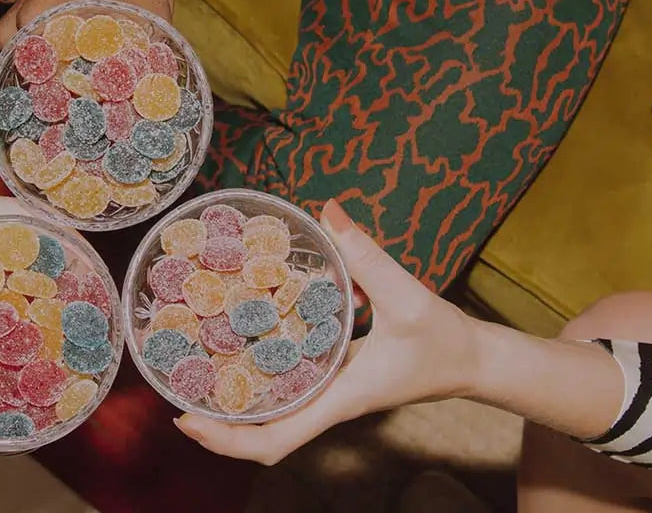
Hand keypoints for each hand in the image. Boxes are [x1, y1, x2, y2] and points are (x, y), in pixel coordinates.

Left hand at [175, 201, 481, 463]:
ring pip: (273, 423)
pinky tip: (239, 356)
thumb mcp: (409, 295)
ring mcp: (331, 399)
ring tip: (193, 377)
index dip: (227, 440)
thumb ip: (368, 255)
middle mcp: (329, 406)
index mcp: (340, 399)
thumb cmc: (446, 340)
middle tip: (176, 394)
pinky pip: (289, 398)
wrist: (475, 362)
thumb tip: (330, 211)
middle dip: (217, 430)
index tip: (188, 421)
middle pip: (263, 440)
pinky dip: (259, 388)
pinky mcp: (337, 385)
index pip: (276, 441)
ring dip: (233, 411)